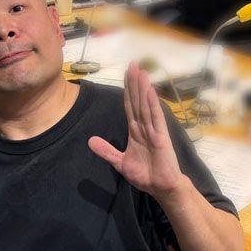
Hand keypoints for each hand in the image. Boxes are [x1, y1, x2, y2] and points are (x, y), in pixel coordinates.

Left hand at [89, 62, 184, 197]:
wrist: (160, 188)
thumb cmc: (145, 175)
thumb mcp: (120, 162)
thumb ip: (107, 151)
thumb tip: (90, 141)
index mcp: (135, 131)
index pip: (130, 106)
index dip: (127, 90)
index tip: (126, 74)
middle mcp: (145, 127)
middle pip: (137, 101)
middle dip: (134, 83)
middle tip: (133, 63)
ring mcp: (154, 130)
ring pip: (146, 105)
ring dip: (143, 88)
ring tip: (141, 71)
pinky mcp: (161, 137)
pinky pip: (155, 118)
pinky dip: (153, 104)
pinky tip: (150, 91)